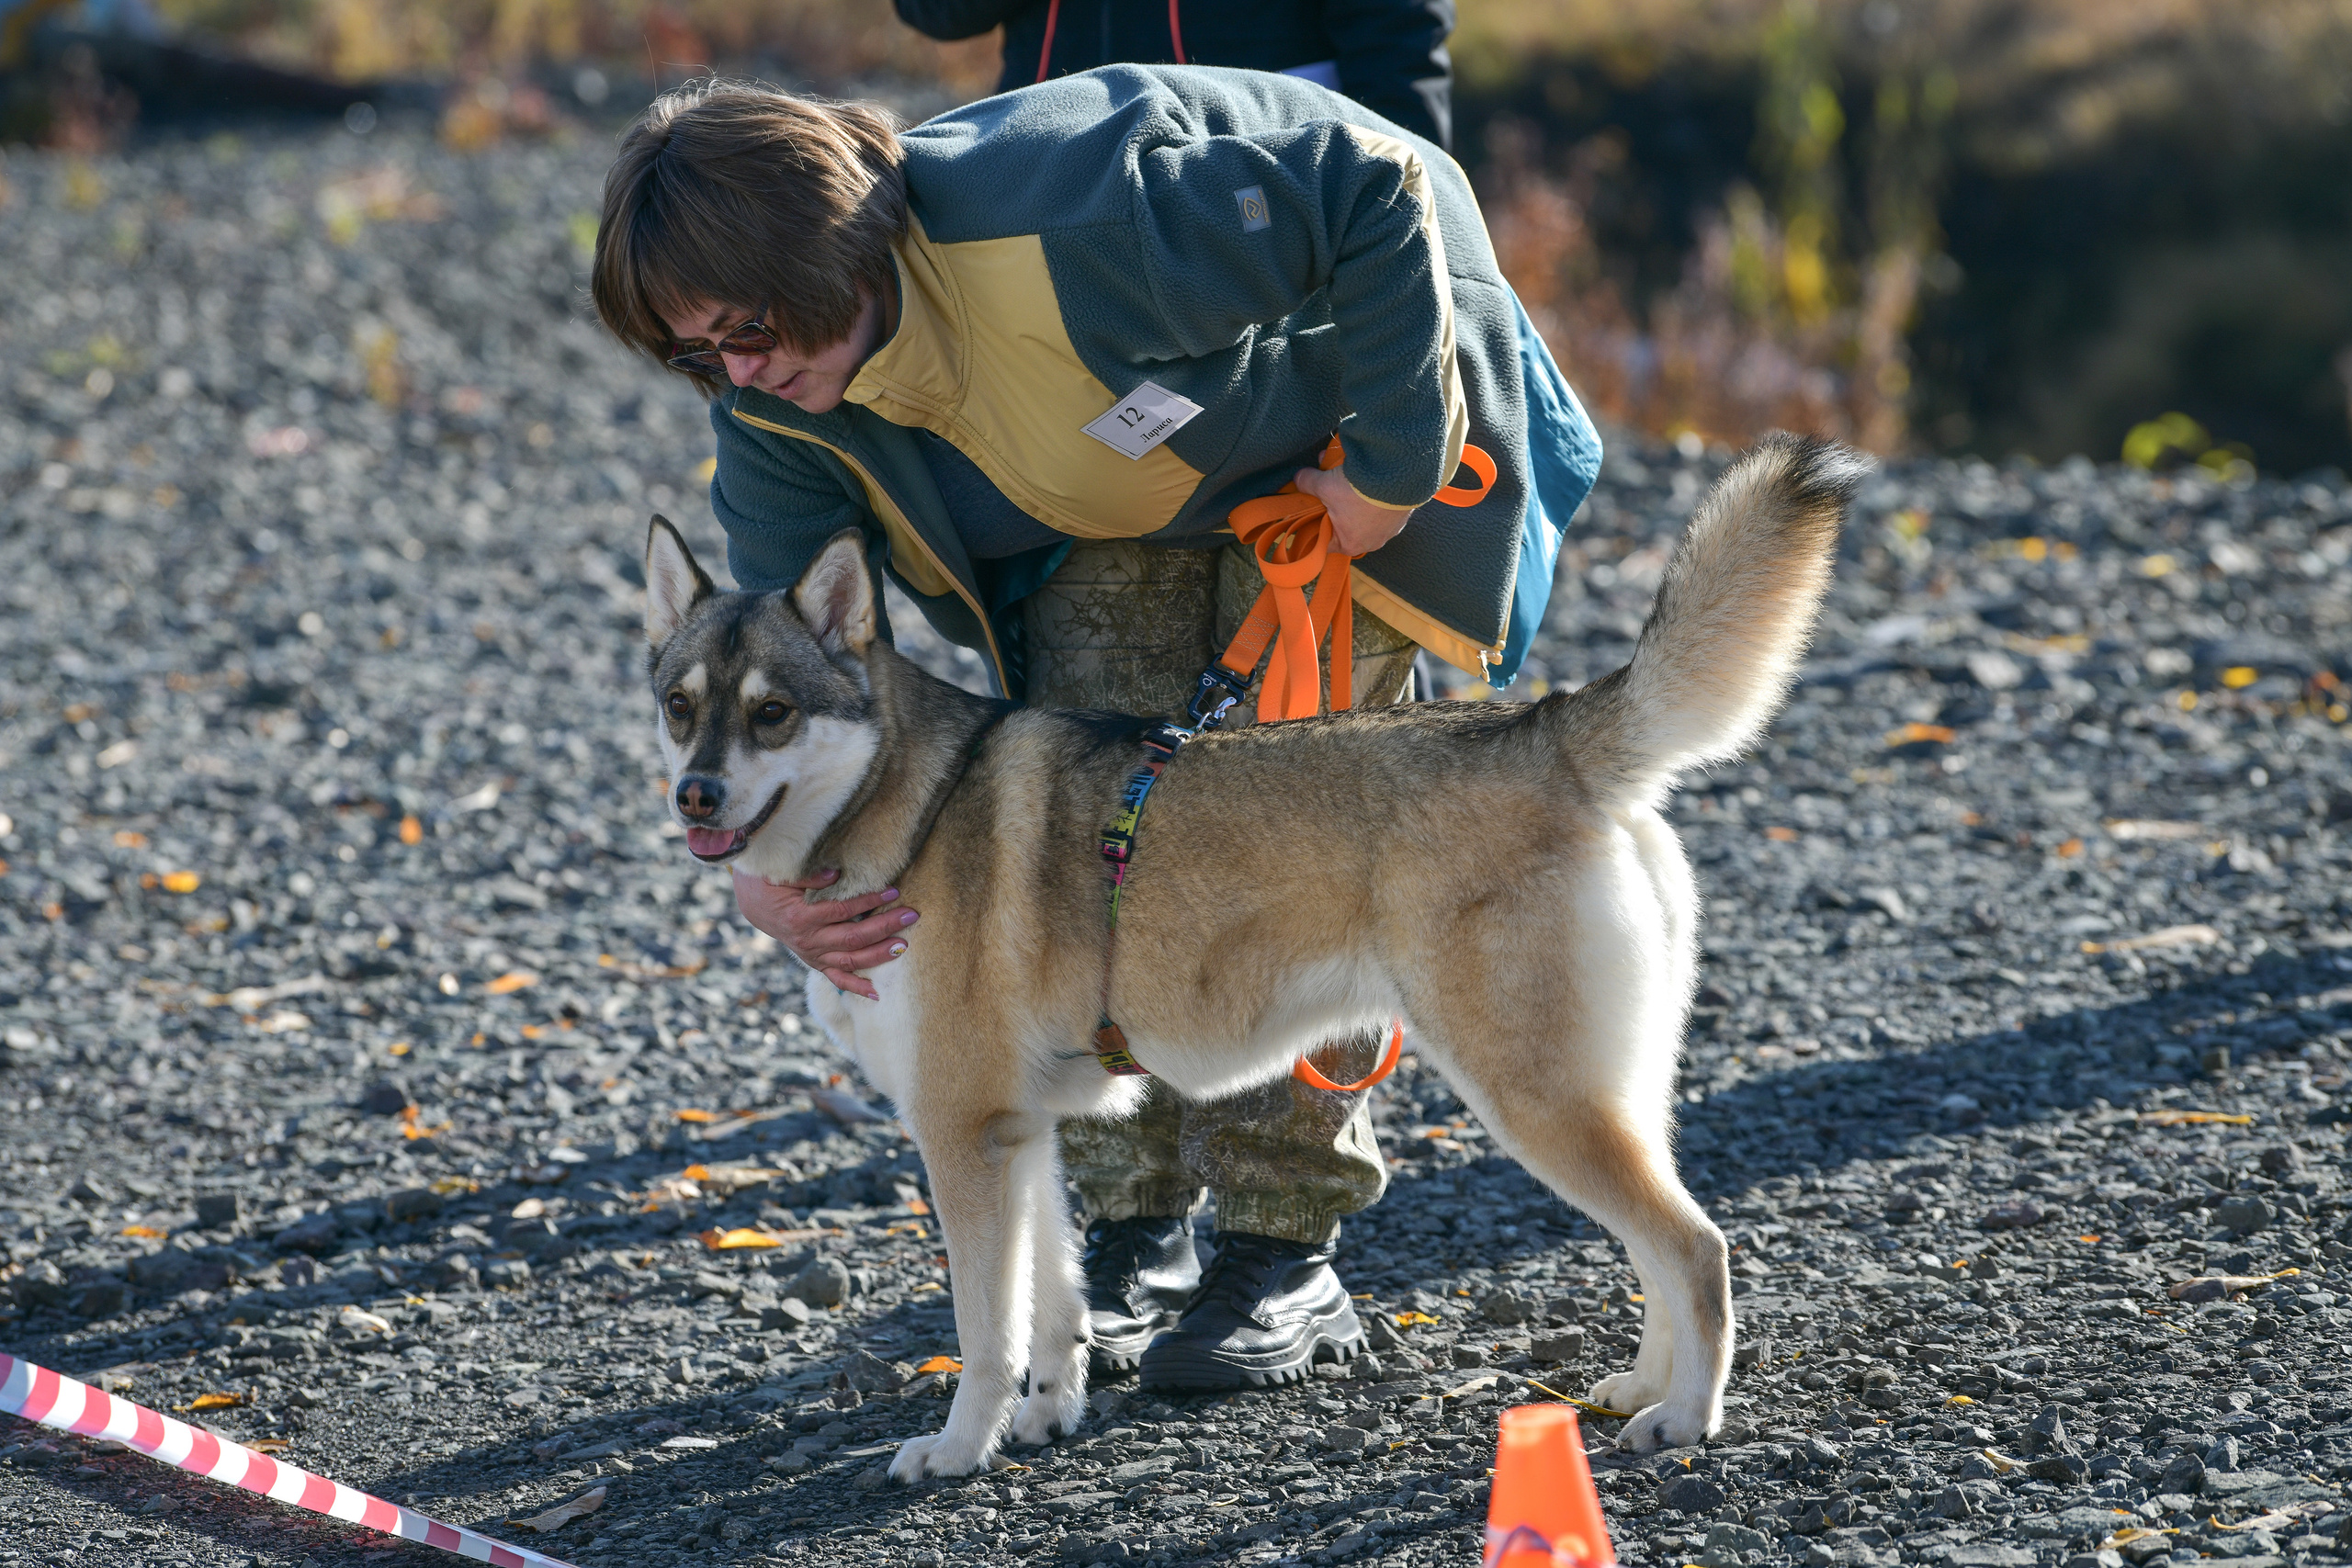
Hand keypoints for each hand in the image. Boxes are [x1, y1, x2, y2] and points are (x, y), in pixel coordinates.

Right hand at [733, 867, 916, 1000]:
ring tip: (904, 946)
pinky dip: (856, 987)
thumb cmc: (769, 883)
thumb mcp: (782, 874)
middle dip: (885, 927)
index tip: (893, 892)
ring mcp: (812, 955)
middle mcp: (808, 941)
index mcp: (801, 917)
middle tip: (911, 915)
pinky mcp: (814, 962)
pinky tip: (876, 994)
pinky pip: (836, 978)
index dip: (868, 902)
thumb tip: (836, 873)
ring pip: (850, 960)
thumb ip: (809, 876)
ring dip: (879, 955)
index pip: (842, 910)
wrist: (753, 905)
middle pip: (853, 937)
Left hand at [1295, 461, 1412, 554]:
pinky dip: (1375, 496)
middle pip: (1346, 528)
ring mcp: (1390, 531)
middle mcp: (1372, 543)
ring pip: (1366, 518)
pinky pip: (1383, 509)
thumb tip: (1298, 479)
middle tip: (1331, 489)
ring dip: (1357, 500)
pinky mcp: (1403, 515)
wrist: (1397, 476)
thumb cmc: (1357, 490)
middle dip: (1336, 508)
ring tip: (1351, 480)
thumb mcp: (1325, 485)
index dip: (1318, 526)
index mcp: (1349, 544)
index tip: (1314, 511)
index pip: (1327, 542)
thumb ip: (1307, 484)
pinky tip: (1370, 480)